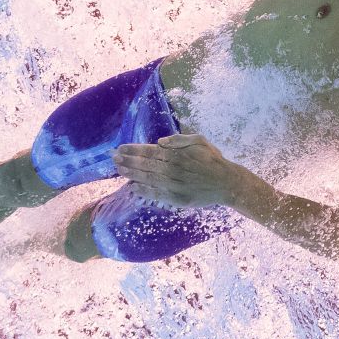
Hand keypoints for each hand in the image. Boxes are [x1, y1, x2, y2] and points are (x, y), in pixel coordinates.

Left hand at [112, 134, 242, 208]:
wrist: (226, 183)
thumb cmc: (212, 160)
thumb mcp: (200, 141)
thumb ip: (180, 139)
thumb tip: (160, 142)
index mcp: (177, 154)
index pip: (150, 151)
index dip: (133, 150)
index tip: (120, 148)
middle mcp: (172, 169)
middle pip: (145, 164)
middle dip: (127, 161)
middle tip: (113, 158)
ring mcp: (173, 185)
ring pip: (147, 179)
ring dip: (131, 174)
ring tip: (119, 170)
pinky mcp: (176, 198)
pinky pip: (156, 194)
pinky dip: (143, 191)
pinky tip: (133, 187)